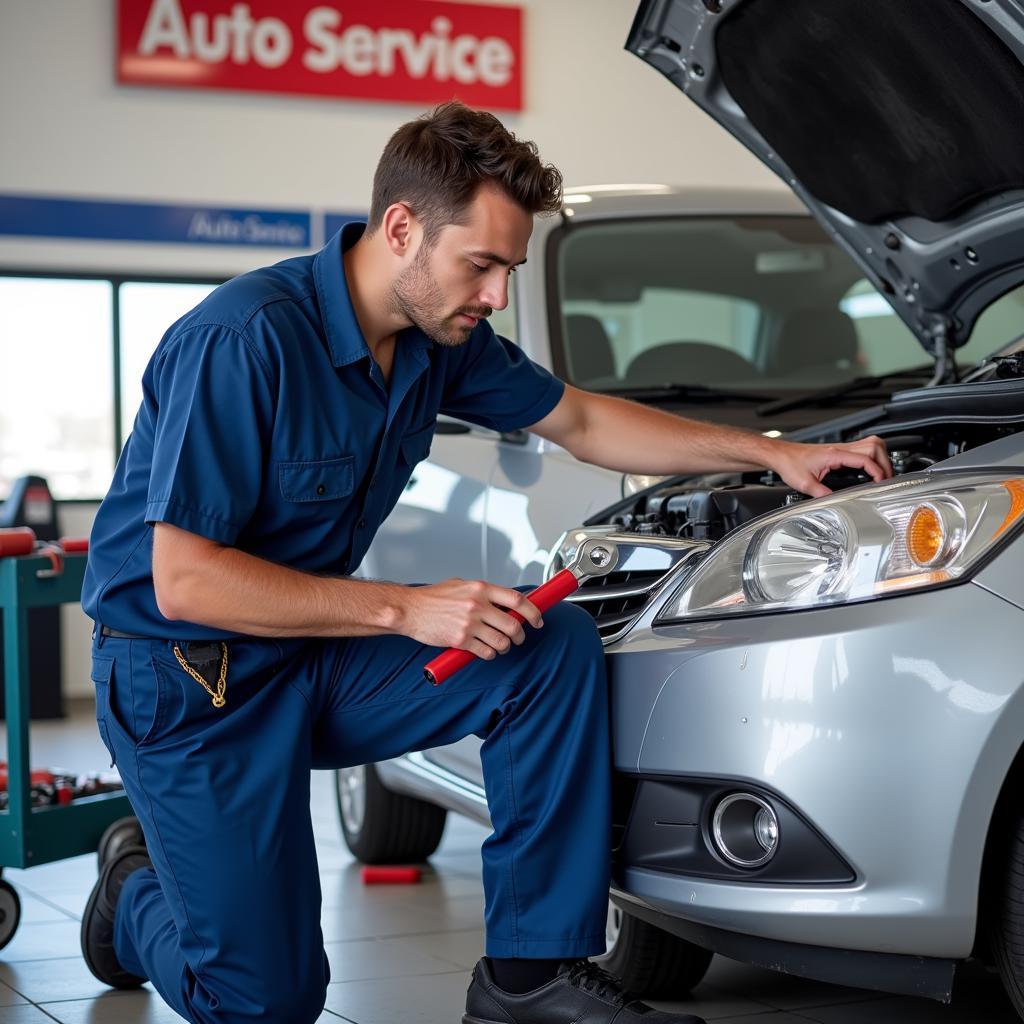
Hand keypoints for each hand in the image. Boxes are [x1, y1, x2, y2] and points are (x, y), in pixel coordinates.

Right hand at [398, 579, 543, 658]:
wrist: (410, 609)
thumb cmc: (433, 598)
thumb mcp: (462, 586)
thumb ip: (483, 593)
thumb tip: (504, 603)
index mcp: (480, 588)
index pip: (517, 600)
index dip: (533, 612)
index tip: (537, 619)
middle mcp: (477, 605)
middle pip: (513, 624)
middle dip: (520, 635)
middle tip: (518, 637)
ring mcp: (469, 623)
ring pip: (502, 642)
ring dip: (505, 647)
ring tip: (500, 646)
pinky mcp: (461, 640)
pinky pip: (486, 652)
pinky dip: (490, 654)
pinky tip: (485, 650)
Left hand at [770, 436, 892, 497]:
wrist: (781, 455)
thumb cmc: (790, 463)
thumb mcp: (805, 484)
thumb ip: (822, 494)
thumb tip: (836, 502)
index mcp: (835, 454)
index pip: (865, 458)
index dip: (877, 470)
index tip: (881, 482)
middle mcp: (840, 448)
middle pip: (875, 446)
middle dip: (885, 462)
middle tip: (887, 478)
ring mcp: (841, 448)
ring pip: (871, 443)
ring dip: (881, 457)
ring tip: (883, 473)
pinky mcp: (839, 451)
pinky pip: (863, 449)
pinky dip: (872, 458)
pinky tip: (870, 469)